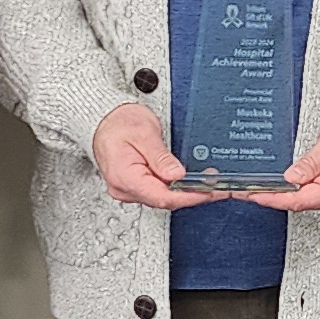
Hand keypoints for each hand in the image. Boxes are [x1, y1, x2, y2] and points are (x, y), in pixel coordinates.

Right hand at [93, 100, 213, 210]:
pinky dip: (175, 187)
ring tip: (207, 182)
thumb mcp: (144, 133)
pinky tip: (189, 182)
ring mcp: (128, 189)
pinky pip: (158, 191)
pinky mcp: (135, 186)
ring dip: (185, 191)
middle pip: (163, 199)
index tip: (207, 191)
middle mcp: (124, 188)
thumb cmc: (118, 122)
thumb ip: (161, 156)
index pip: (161, 196)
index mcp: (124, 176)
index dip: (187, 196)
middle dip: (191, 194)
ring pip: (162, 197)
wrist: (104, 118)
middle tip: (215, 186)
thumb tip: (177, 175)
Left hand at [248, 109, 319, 212]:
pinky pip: (312, 197)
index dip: (273, 198)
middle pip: (299, 203)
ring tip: (259, 187)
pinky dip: (295, 192)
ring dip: (282, 195)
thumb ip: (310, 162)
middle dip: (272, 197)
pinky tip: (281, 186)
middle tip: (246, 190)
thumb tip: (291, 178)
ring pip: (304, 201)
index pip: (299, 200)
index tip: (253, 195)